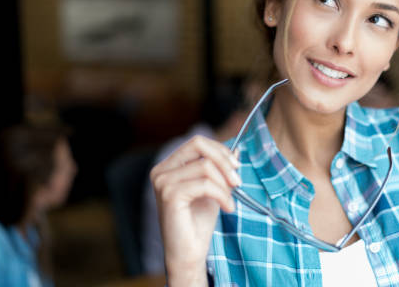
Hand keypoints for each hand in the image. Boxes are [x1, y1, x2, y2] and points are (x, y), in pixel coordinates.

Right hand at [150, 135, 239, 285]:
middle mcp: (161, 171)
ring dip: (225, 184)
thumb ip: (220, 168)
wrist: (188, 255)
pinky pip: (205, 184)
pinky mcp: (170, 195)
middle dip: (224, 161)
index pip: (197, 142)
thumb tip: (236, 148)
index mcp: (168, 167)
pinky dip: (222, 195)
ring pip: (205, 166)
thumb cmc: (198, 223)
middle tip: (237, 181)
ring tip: (229, 201)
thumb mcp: (213, 189)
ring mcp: (163, 182)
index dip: (220, 150)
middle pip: (198, 145)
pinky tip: (227, 208)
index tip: (237, 166)